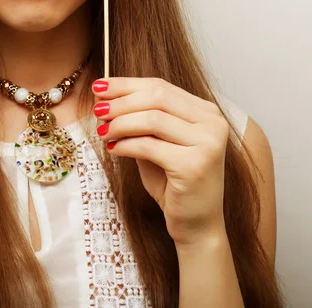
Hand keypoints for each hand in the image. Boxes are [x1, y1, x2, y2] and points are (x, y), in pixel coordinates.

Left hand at [92, 77, 230, 246]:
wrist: (196, 226)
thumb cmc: (173, 182)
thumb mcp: (156, 143)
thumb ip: (139, 118)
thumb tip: (105, 94)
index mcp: (206, 112)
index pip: (161, 86)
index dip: (127, 84)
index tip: (100, 85)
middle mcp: (213, 123)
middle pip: (157, 97)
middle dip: (121, 101)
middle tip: (98, 109)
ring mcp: (208, 144)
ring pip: (152, 119)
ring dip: (120, 123)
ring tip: (102, 131)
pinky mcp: (195, 165)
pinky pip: (149, 146)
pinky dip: (125, 144)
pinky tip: (113, 148)